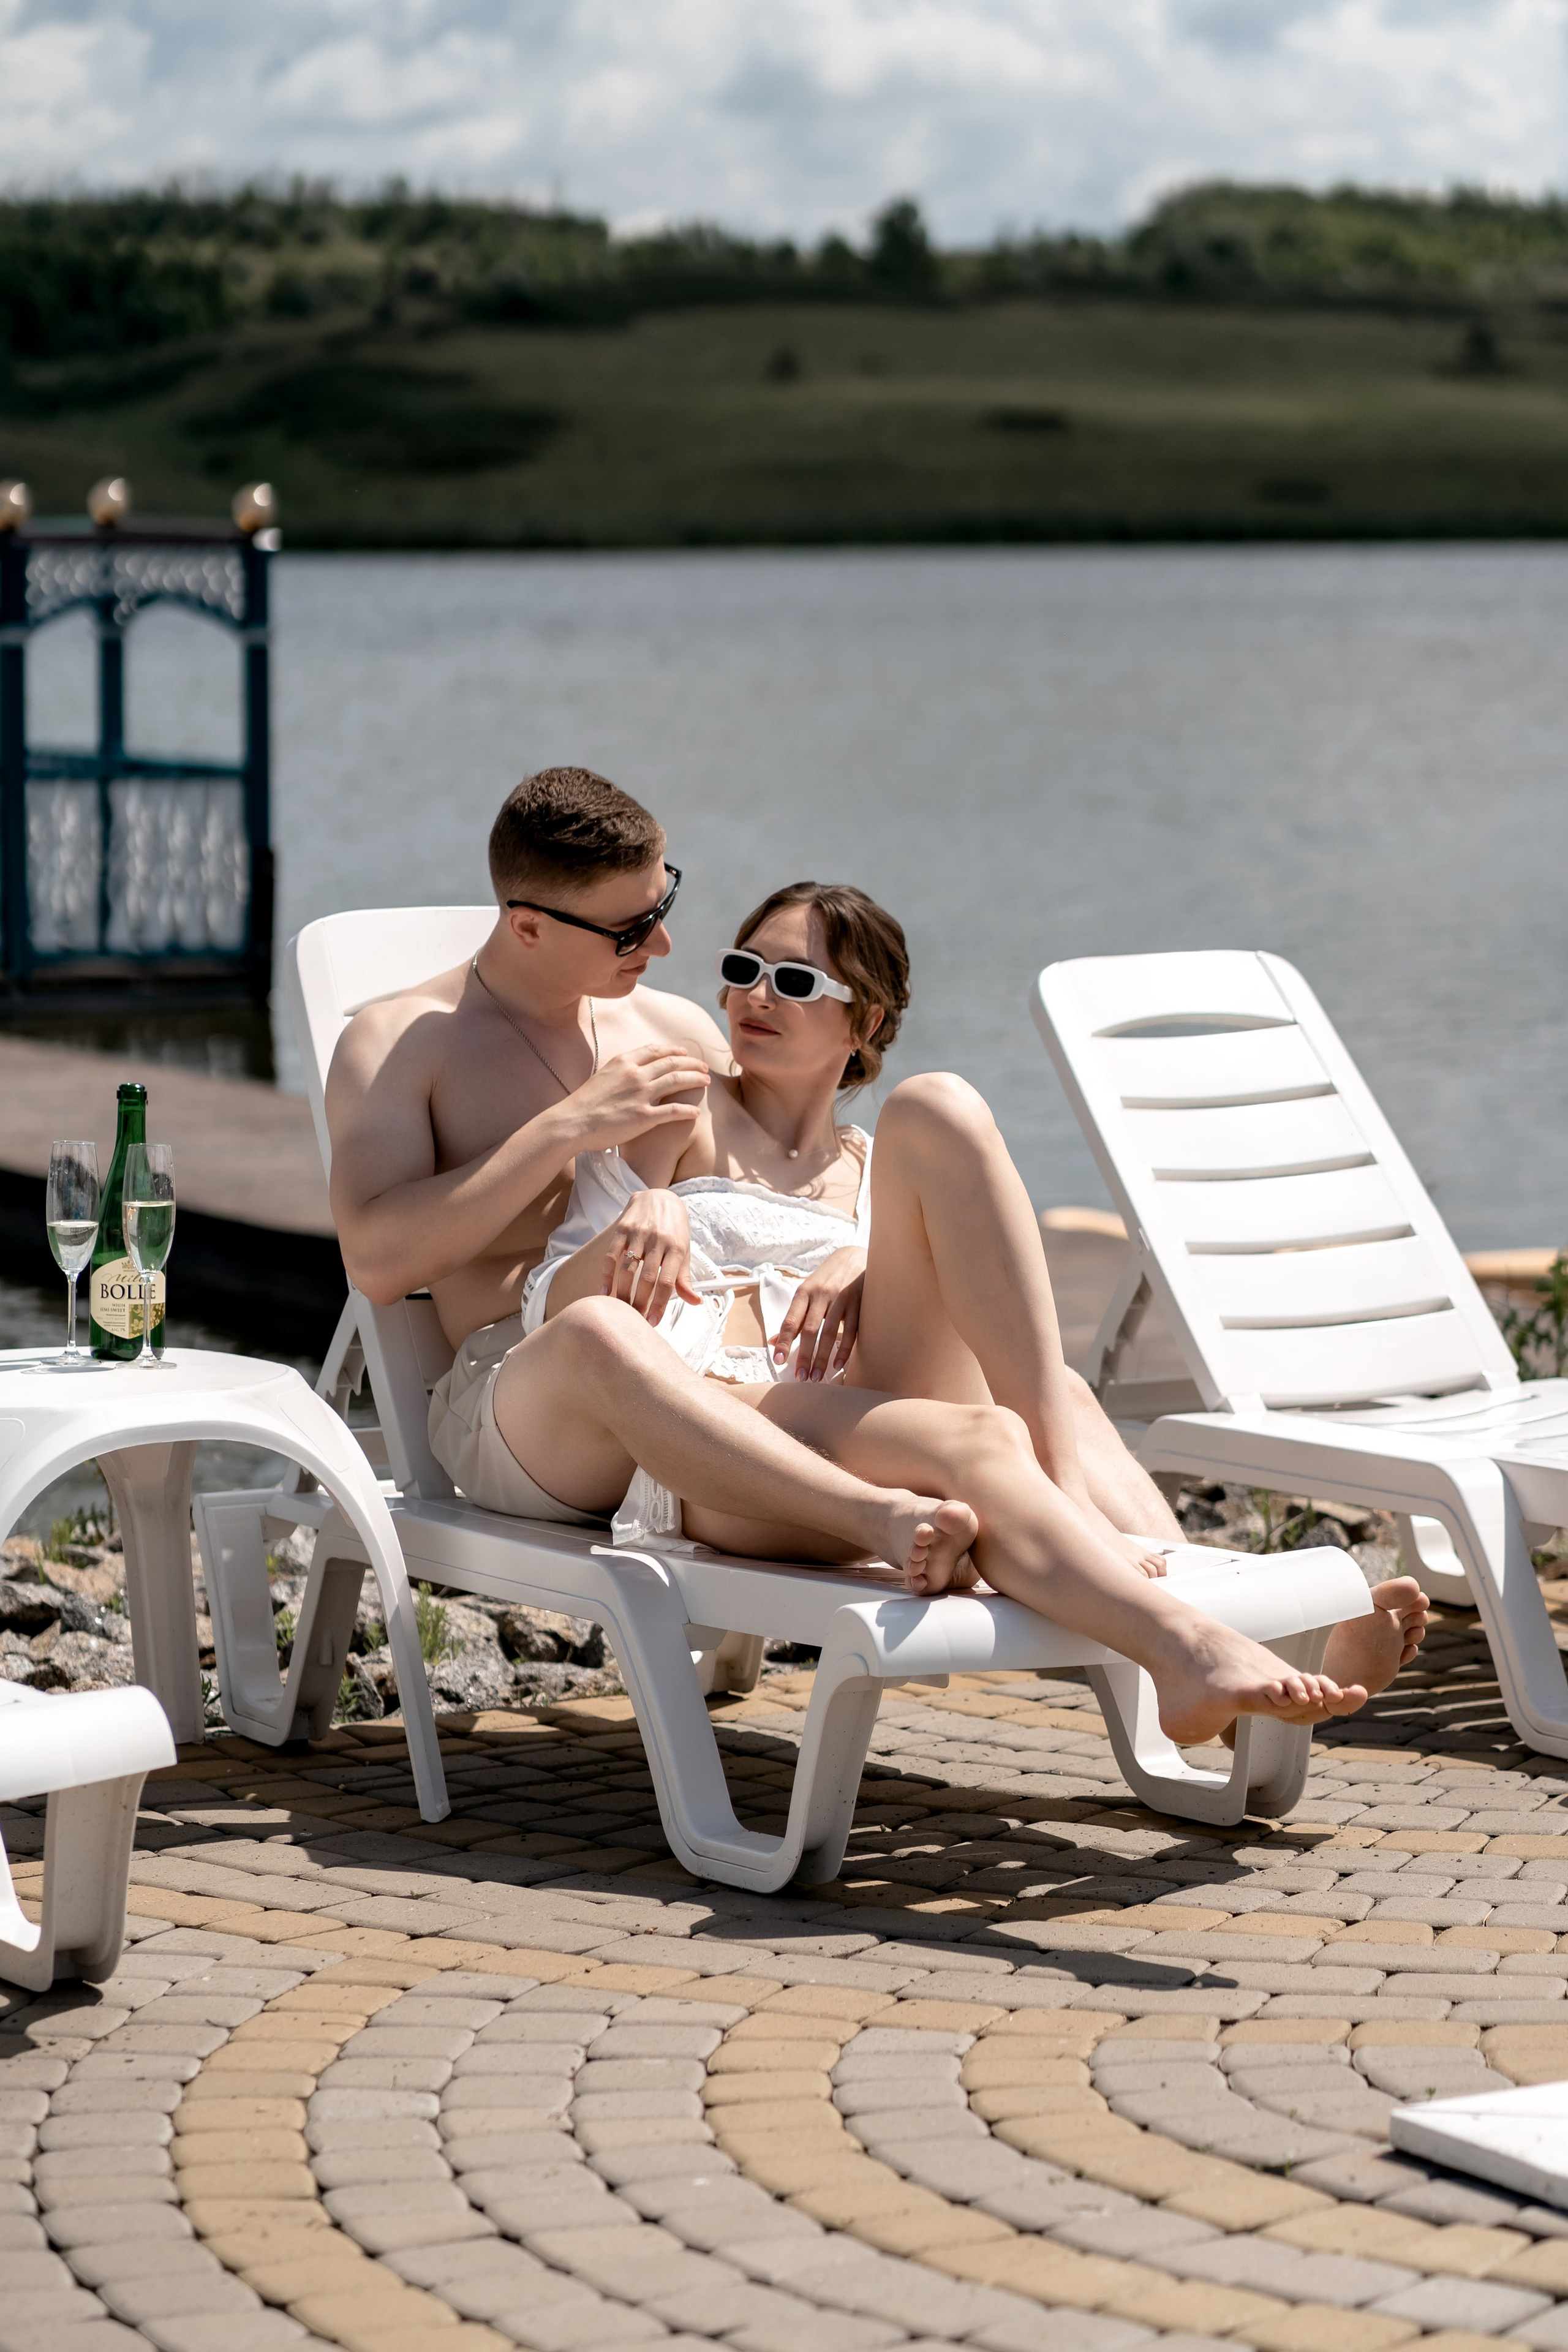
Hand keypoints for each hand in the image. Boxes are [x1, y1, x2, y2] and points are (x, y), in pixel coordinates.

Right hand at [570, 1045, 709, 1152]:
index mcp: (624, 1061)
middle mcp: (635, 1074)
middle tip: (704, 1068)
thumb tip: (633, 1068)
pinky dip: (687, 1110)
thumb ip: (621, 1070)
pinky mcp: (644, 1117)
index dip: (674, 1051)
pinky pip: (673, 1111)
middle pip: (672, 1063)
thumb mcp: (603, 1076)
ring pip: (677, 1082)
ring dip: (695, 1080)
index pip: (656, 1050)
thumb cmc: (584, 1103)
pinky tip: (696, 1112)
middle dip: (692, 1064)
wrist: (572, 1122)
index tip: (685, 1054)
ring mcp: (640, 1095)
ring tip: (707, 1083)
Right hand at [601, 1189, 700, 1323]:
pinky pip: (611, 1256)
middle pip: (646, 1278)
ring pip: (627, 1269)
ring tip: (620, 1311)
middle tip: (635, 1321)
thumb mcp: (684, 1251)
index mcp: (677, 1248)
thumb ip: (685, 1278)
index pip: (668, 1282)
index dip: (659, 1304)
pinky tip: (604, 1292)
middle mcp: (658, 1240)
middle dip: (640, 1303)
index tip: (652, 1321)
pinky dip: (606, 1276)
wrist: (660, 1197)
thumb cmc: (674, 1230)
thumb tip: (695, 1302)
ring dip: (622, 1293)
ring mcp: (639, 1234)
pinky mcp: (622, 1229)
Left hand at [772, 1248, 866, 1380]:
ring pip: (830, 1332)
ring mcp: (841, 1298)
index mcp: (804, 1292)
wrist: (855, 1255)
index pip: (791, 1321)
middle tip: (801, 1377)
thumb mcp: (807, 1292)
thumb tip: (774, 1342)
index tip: (779, 1361)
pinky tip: (838, 1364)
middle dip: (804, 1356)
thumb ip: (794, 1317)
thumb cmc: (827, 1278)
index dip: (784, 1342)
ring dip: (822, 1357)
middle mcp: (821, 1294)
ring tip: (817, 1376)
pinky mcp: (859, 1302)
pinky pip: (852, 1329)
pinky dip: (844, 1349)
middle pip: (810, 1330)